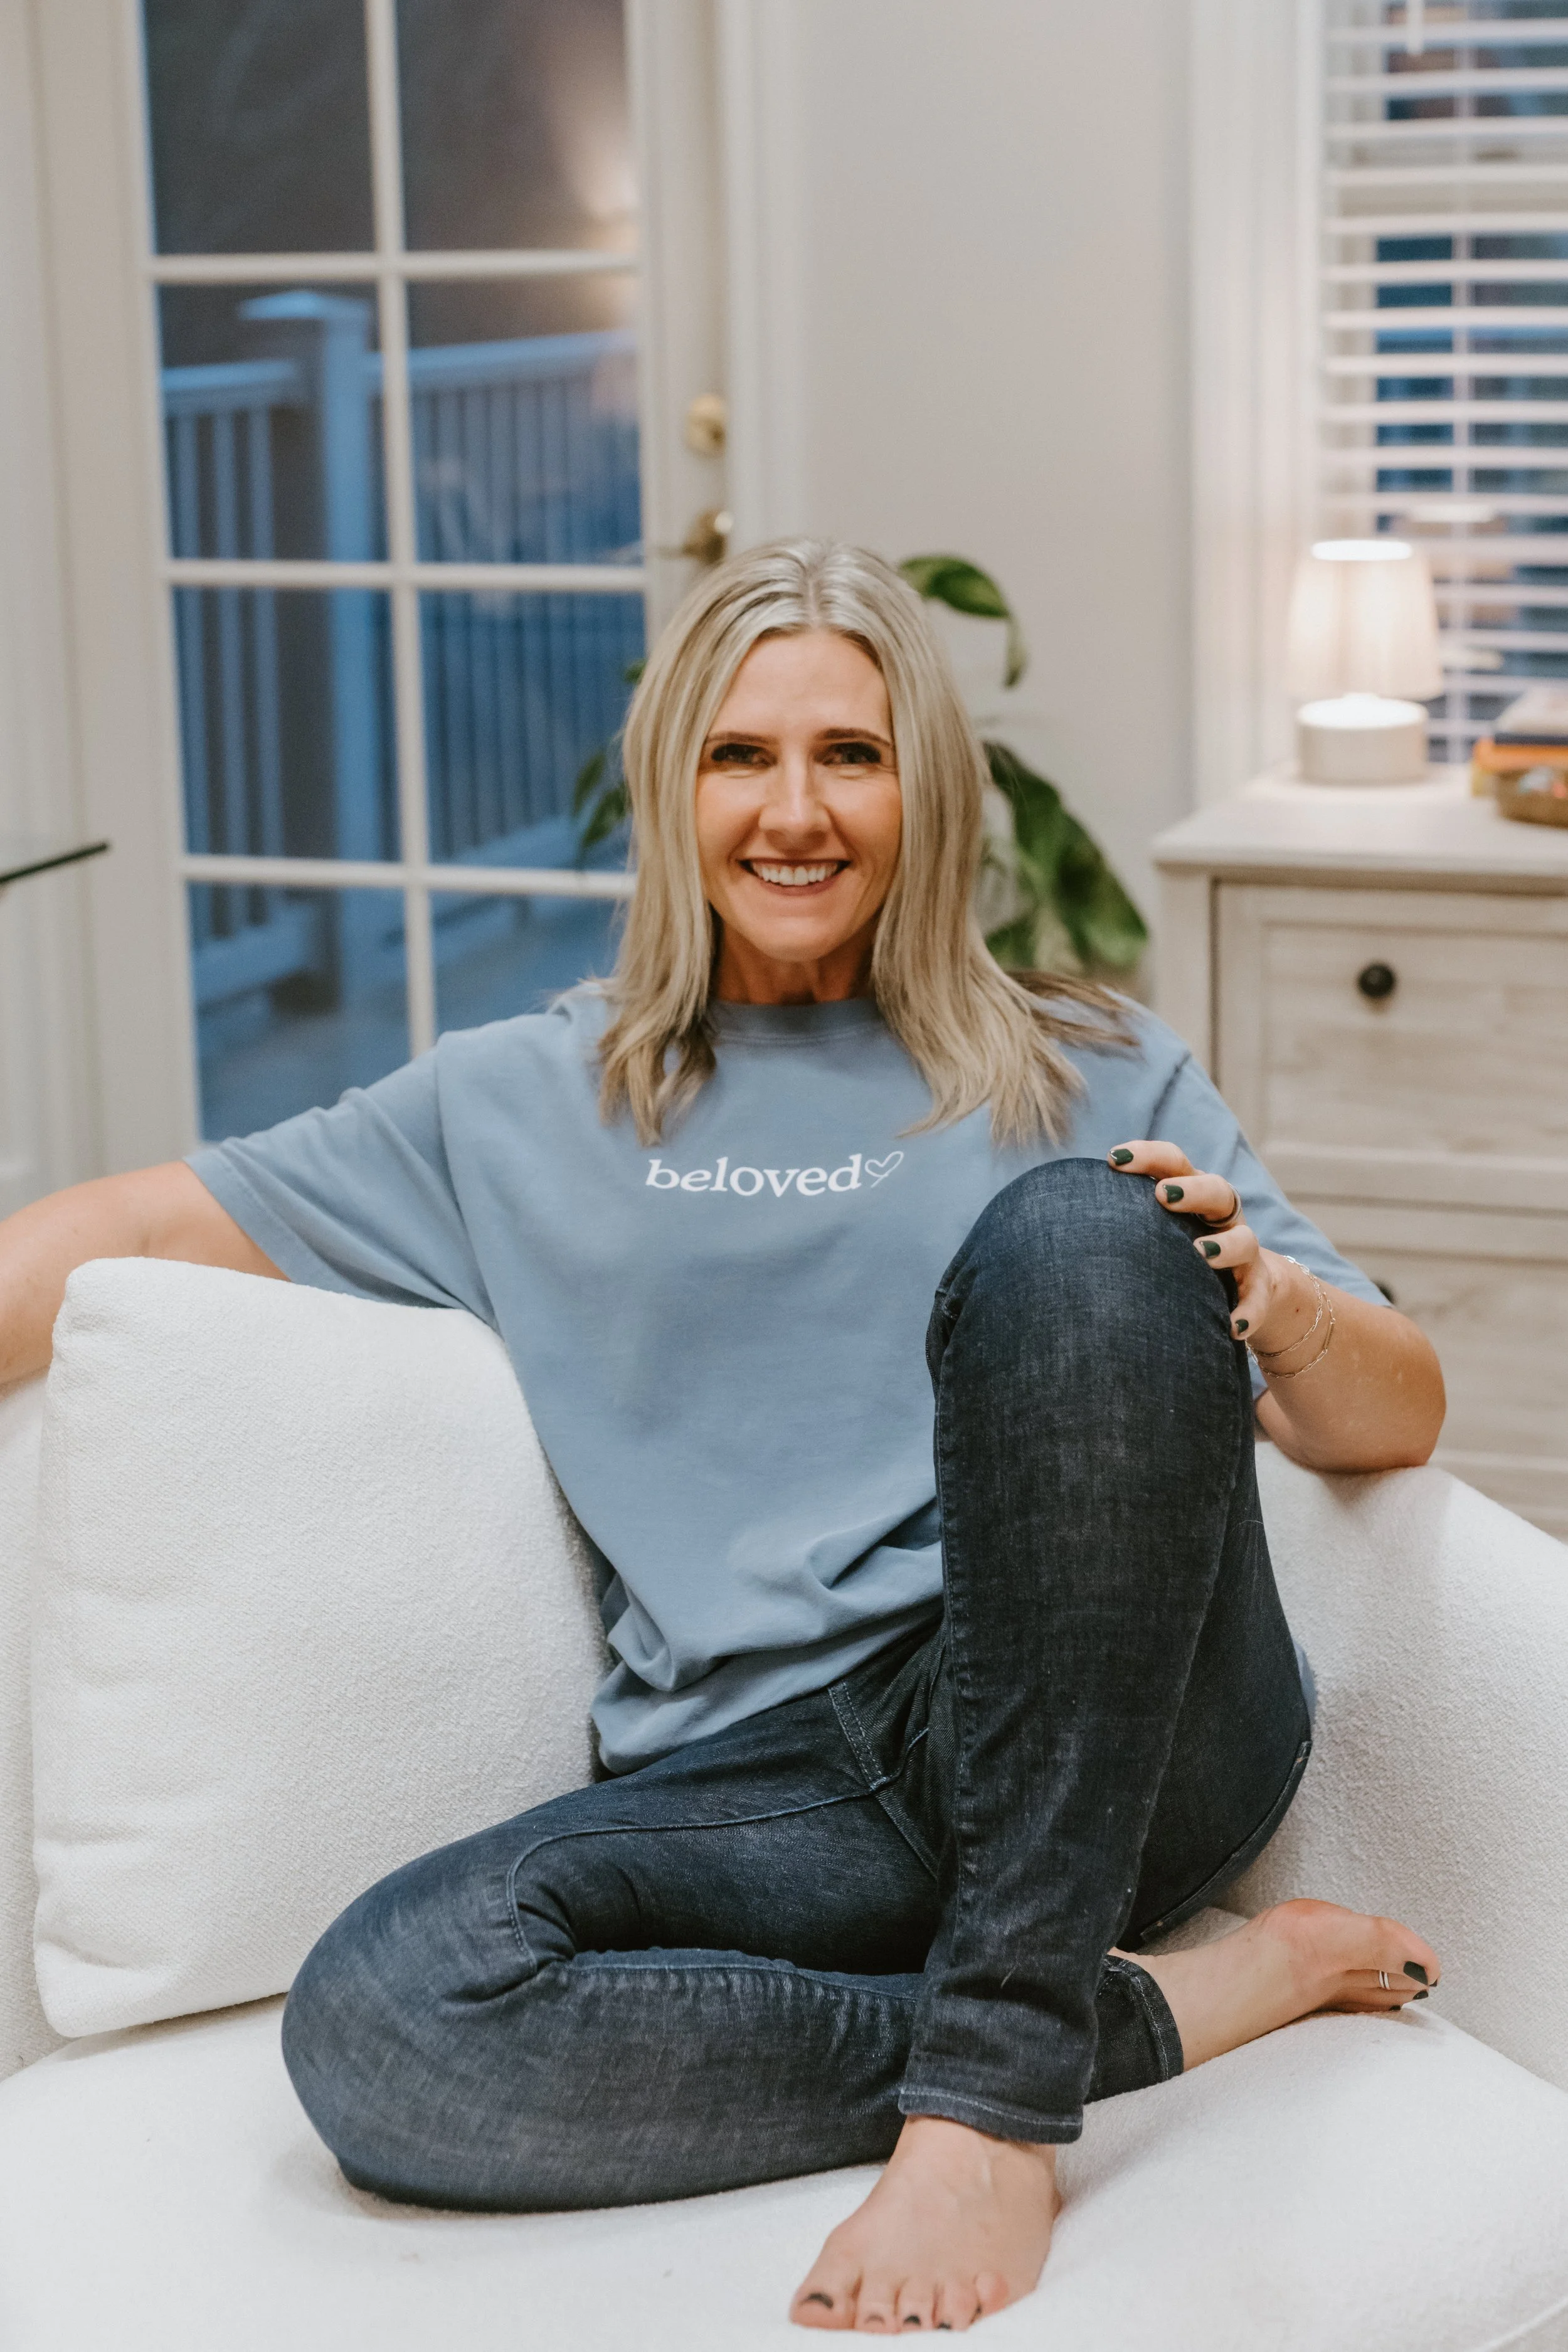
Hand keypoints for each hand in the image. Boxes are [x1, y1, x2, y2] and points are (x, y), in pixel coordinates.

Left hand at [1106, 1140, 1311, 1356]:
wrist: (1237, 1288)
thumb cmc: (1172, 1256)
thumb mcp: (1148, 1235)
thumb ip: (1112, 1226)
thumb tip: (1031, 1229)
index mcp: (1189, 1194)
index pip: (1173, 1162)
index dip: (1147, 1156)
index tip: (1112, 1159)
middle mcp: (1219, 1217)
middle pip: (1216, 1189)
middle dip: (1191, 1189)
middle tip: (1163, 1196)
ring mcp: (1243, 1252)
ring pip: (1244, 1239)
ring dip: (1225, 1246)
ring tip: (1201, 1255)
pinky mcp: (1257, 1288)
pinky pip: (1257, 1298)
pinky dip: (1247, 1311)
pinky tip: (1231, 1327)